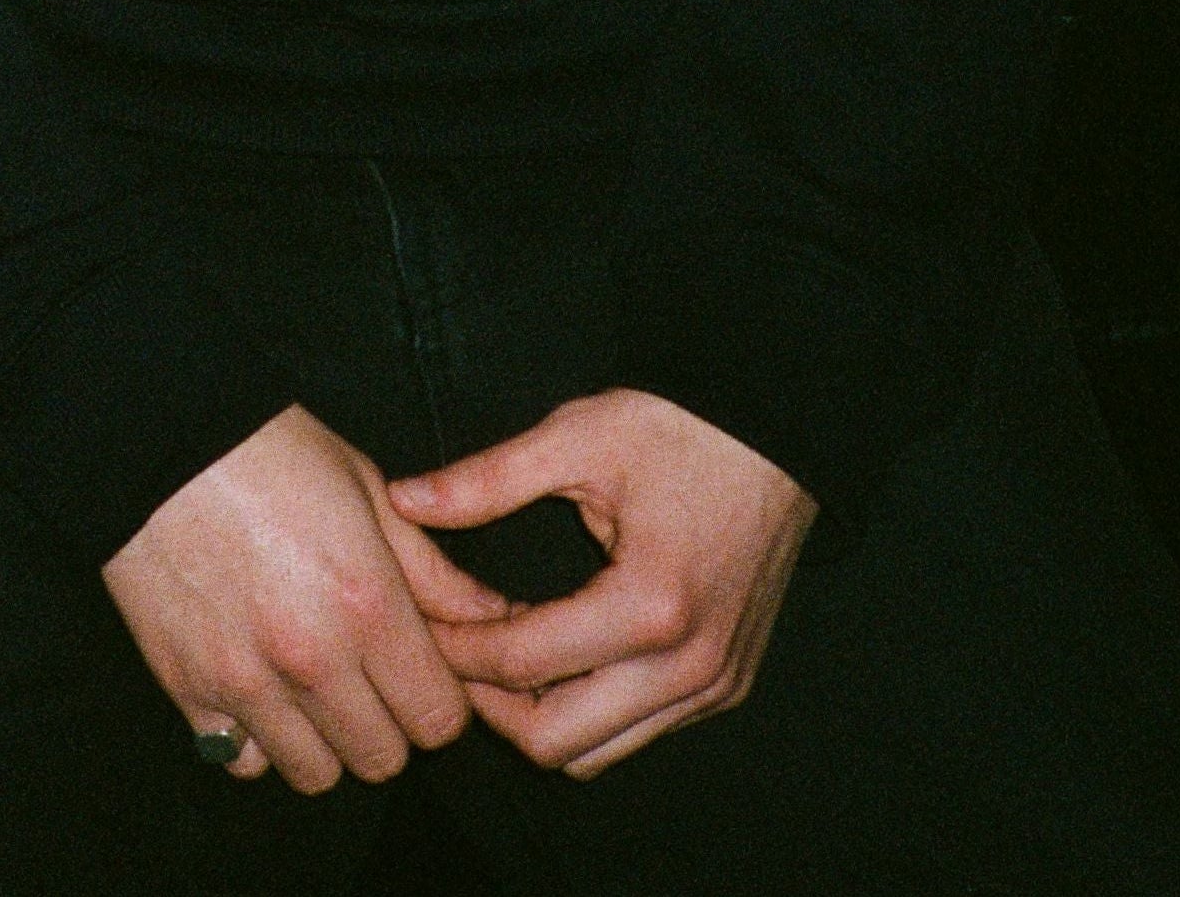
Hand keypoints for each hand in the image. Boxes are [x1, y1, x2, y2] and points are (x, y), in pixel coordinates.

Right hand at [102, 403, 511, 793]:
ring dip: (323, 739)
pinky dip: (255, 740)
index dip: (439, 698)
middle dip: (388, 723)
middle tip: (368, 675)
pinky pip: (242, 762)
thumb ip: (433, 570)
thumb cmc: (271, 449)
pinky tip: (257, 688)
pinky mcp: (188, 690)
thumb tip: (493, 617)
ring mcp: (246, 683)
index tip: (420, 669)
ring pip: (316, 774)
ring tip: (311, 685)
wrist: (158, 435)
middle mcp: (312, 659)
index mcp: (367, 605)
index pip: (439, 718)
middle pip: (383, 758)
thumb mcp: (367, 489)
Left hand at [388, 390, 813, 779]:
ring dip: (540, 716)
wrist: (776, 430)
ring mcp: (714, 685)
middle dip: (491, 704)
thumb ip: (485, 480)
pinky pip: (640, 730)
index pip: (522, 663)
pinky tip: (560, 651)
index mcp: (649, 606)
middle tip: (454, 648)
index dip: (455, 648)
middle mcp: (688, 665)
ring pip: (599, 752)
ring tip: (502, 651)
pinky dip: (589, 710)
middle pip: (557, 742)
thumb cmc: (678, 426)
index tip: (418, 620)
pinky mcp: (727, 685)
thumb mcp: (576, 437)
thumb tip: (403, 499)